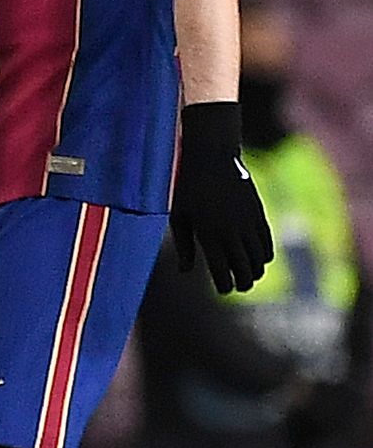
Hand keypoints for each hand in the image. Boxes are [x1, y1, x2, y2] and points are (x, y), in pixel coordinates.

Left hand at [170, 99, 274, 292]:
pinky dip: (265, 255)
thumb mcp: (180, 216)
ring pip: (260, 259)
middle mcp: (232, 232)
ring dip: (255, 271)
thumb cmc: (188, 188)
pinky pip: (267, 243)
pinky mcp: (259, 214)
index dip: (225, 285)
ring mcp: (248, 223)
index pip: (223, 271)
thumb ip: (184, 246)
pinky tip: (258, 258)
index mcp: (209, 234)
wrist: (212, 157)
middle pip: (246, 269)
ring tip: (247, 275)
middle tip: (238, 287)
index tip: (224, 290)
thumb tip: (186, 272)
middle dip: (243, 283)